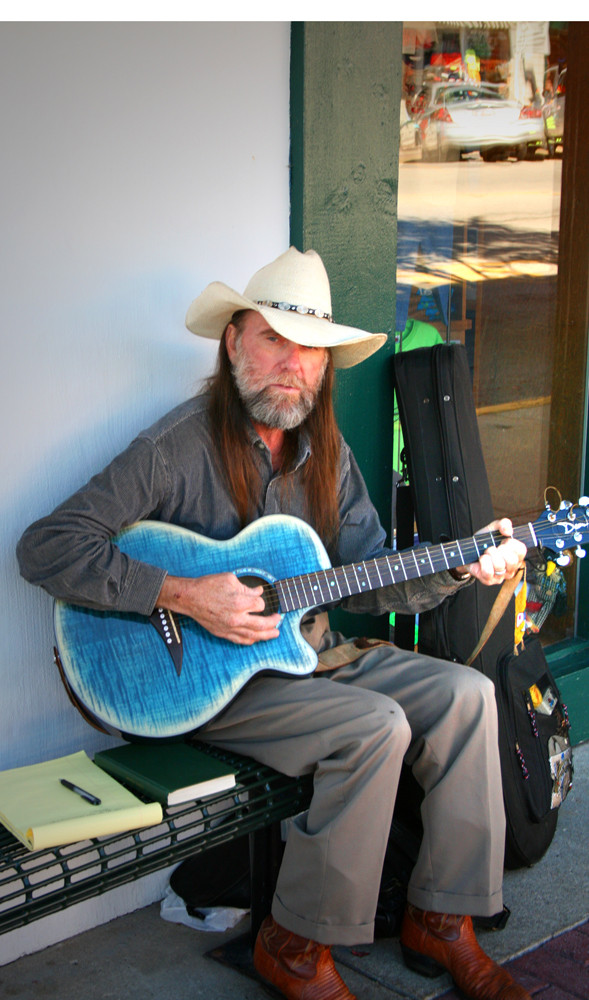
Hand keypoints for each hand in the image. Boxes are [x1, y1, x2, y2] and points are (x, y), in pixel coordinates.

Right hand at [156, 572, 281, 645]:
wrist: (189, 598)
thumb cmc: (208, 586)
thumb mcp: (230, 579)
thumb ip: (247, 587)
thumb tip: (259, 591)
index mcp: (239, 602)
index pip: (260, 605)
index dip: (260, 601)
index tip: (257, 598)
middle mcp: (236, 618)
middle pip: (262, 624)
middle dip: (273, 622)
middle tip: (278, 619)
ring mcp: (229, 628)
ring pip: (253, 636)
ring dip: (266, 635)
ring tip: (275, 634)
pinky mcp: (223, 633)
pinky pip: (240, 640)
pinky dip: (251, 640)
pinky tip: (257, 639)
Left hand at [460, 518, 526, 585]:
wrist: (467, 551)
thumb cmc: (484, 541)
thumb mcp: (494, 528)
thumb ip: (504, 524)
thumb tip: (508, 530)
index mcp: (516, 555)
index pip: (521, 550)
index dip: (511, 543)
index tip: (503, 540)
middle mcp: (511, 568)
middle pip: (512, 560)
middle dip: (499, 550)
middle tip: (493, 547)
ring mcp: (501, 576)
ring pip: (499, 566)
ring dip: (490, 555)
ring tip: (486, 553)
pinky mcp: (489, 580)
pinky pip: (488, 571)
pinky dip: (483, 562)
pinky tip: (482, 559)